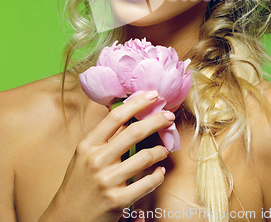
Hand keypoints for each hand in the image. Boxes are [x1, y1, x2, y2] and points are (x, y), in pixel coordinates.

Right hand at [39, 91, 172, 221]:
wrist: (67, 217)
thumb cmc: (79, 182)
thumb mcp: (85, 155)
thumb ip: (105, 136)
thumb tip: (128, 113)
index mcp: (88, 145)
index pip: (116, 117)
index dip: (137, 103)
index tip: (153, 95)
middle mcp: (97, 161)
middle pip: (134, 132)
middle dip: (156, 120)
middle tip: (169, 116)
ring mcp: (107, 182)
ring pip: (144, 157)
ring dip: (160, 150)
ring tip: (164, 149)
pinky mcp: (118, 201)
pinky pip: (147, 183)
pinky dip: (158, 175)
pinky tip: (160, 171)